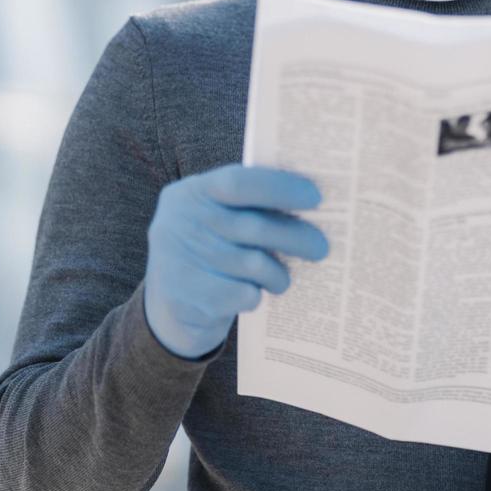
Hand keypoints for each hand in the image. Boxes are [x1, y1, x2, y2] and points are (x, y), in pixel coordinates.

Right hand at [143, 163, 329, 358]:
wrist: (170, 308)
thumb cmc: (209, 252)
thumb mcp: (216, 218)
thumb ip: (248, 206)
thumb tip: (311, 201)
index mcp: (190, 193)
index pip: (239, 182)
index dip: (280, 187)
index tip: (315, 197)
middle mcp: (179, 222)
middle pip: (252, 226)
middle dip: (294, 236)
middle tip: (321, 247)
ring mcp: (178, 261)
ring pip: (252, 264)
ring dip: (277, 274)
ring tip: (282, 279)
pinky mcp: (185, 298)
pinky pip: (241, 294)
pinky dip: (255, 296)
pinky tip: (253, 294)